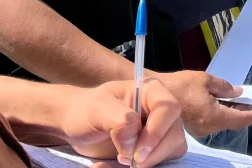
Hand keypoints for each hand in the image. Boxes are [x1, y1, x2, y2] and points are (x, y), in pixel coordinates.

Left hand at [59, 80, 186, 167]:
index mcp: (151, 92)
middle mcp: (161, 110)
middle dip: (152, 152)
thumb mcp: (97, 109)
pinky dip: (145, 167)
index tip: (135, 153)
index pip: (169, 108)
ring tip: (120, 161)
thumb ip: (119, 120)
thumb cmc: (86, 111)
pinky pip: (162, 161)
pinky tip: (122, 165)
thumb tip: (134, 141)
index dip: (156, 131)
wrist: (76, 126)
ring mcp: (161, 130)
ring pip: (173, 149)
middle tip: (124, 160)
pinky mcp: (155, 148)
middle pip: (174, 134)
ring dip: (149, 162)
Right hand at [158, 70, 251, 138]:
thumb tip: (237, 92)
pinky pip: (212, 122)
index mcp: (213, 116)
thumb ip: (224, 87)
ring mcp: (199, 130)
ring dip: (230, 113)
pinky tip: (221, 103)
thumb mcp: (206, 80)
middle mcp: (207, 127)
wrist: (156, 92)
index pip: (239, 119)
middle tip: (248, 101)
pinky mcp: (193, 127)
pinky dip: (220, 114)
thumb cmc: (180, 84)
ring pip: (221, 123)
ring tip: (236, 100)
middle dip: (241, 112)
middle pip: (231, 122)